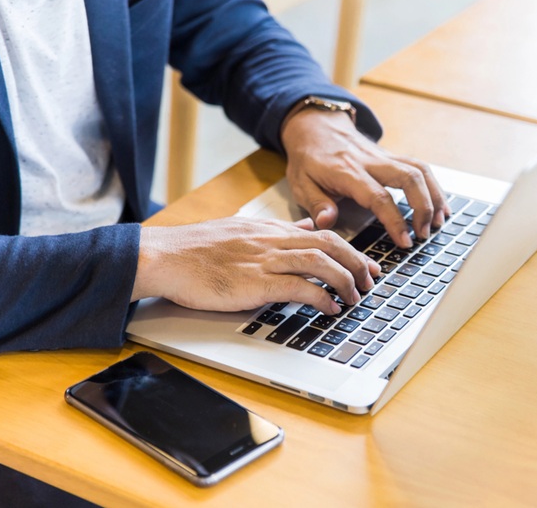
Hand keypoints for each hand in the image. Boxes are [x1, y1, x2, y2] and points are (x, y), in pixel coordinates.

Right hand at [131, 217, 379, 314]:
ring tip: (355, 298)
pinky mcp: (253, 282)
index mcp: (269, 229)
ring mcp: (263, 260)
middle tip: (371, 281)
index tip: (367, 264)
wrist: (164, 256)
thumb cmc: (196, 249)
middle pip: (329, 246)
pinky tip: (330, 309)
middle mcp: (271, 240)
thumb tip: (304, 228)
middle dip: (357, 264)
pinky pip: (298, 288)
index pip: (321, 234)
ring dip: (345, 281)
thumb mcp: (240, 230)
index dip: (350, 250)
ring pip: (319, 263)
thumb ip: (275, 231)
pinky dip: (320, 299)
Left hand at [281, 109, 450, 248]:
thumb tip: (326, 221)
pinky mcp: (392, 157)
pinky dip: (434, 186)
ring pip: (420, 170)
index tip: (405, 241)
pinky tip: (441, 206)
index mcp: (348, 172)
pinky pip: (420, 167)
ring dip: (434, 196)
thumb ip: (316, 203)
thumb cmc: (309, 159)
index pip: (378, 197)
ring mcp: (385, 157)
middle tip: (425, 234)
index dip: (395, 221)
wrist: (316, 126)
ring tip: (439, 222)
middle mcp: (371, 162)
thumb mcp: (301, 182)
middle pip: (409, 177)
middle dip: (423, 207)